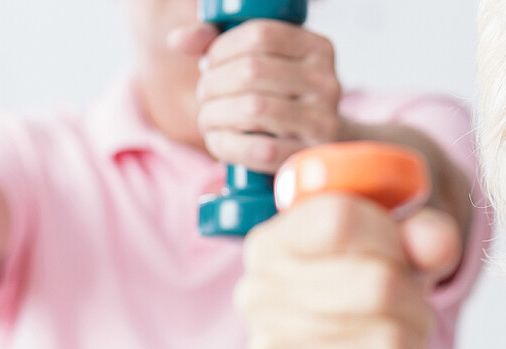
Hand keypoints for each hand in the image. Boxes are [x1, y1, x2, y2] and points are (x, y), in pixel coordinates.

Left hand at [169, 20, 343, 170]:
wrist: (325, 144)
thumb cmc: (283, 99)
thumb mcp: (264, 65)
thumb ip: (221, 46)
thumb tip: (178, 40)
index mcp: (317, 49)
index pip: (261, 34)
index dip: (222, 48)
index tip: (208, 64)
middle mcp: (327, 81)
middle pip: (252, 70)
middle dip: (213, 83)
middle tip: (204, 95)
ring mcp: (324, 120)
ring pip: (253, 108)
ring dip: (215, 114)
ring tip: (208, 118)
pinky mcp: (310, 156)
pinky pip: (261, 150)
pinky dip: (228, 145)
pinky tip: (218, 141)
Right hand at [235, 195, 459, 348]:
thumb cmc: (361, 311)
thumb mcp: (396, 260)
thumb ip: (423, 237)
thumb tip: (435, 242)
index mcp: (274, 244)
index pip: (340, 220)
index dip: (390, 239)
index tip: (403, 258)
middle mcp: (259, 296)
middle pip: (377, 284)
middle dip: (418, 304)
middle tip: (420, 318)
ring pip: (386, 345)